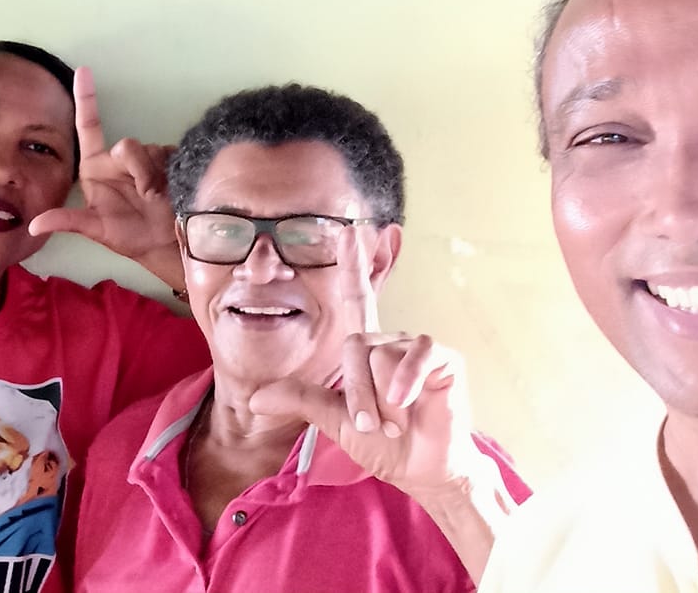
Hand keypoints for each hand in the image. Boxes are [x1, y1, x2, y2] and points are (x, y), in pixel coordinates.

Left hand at [28, 68, 182, 283]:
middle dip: (138, 169)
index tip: (82, 71)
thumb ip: (67, 222)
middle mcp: (118, 159)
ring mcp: (144, 159)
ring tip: (158, 196)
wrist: (163, 244)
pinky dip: (169, 172)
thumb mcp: (96, 230)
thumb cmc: (128, 236)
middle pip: (128, 145)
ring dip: (154, 175)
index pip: (89, 126)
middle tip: (146, 195)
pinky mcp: (168, 161)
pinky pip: (168, 155)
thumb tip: (33, 226)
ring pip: (149, 150)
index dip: (86, 98)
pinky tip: (169, 187)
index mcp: (95, 167)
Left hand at [248, 226, 485, 497]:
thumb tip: (254, 397)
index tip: (347, 230)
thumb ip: (301, 400)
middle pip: (355, 346)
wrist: (419, 468)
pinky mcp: (443, 358)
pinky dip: (406, 381)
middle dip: (358, 396)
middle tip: (373, 426)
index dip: (352, 264)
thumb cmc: (383, 442)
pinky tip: (406, 401)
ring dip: (381, 400)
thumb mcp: (335, 420)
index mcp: (366, 349)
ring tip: (395, 421)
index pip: (356, 297)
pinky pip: (415, 355)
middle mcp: (391, 341)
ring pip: (380, 356)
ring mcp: (417, 348)